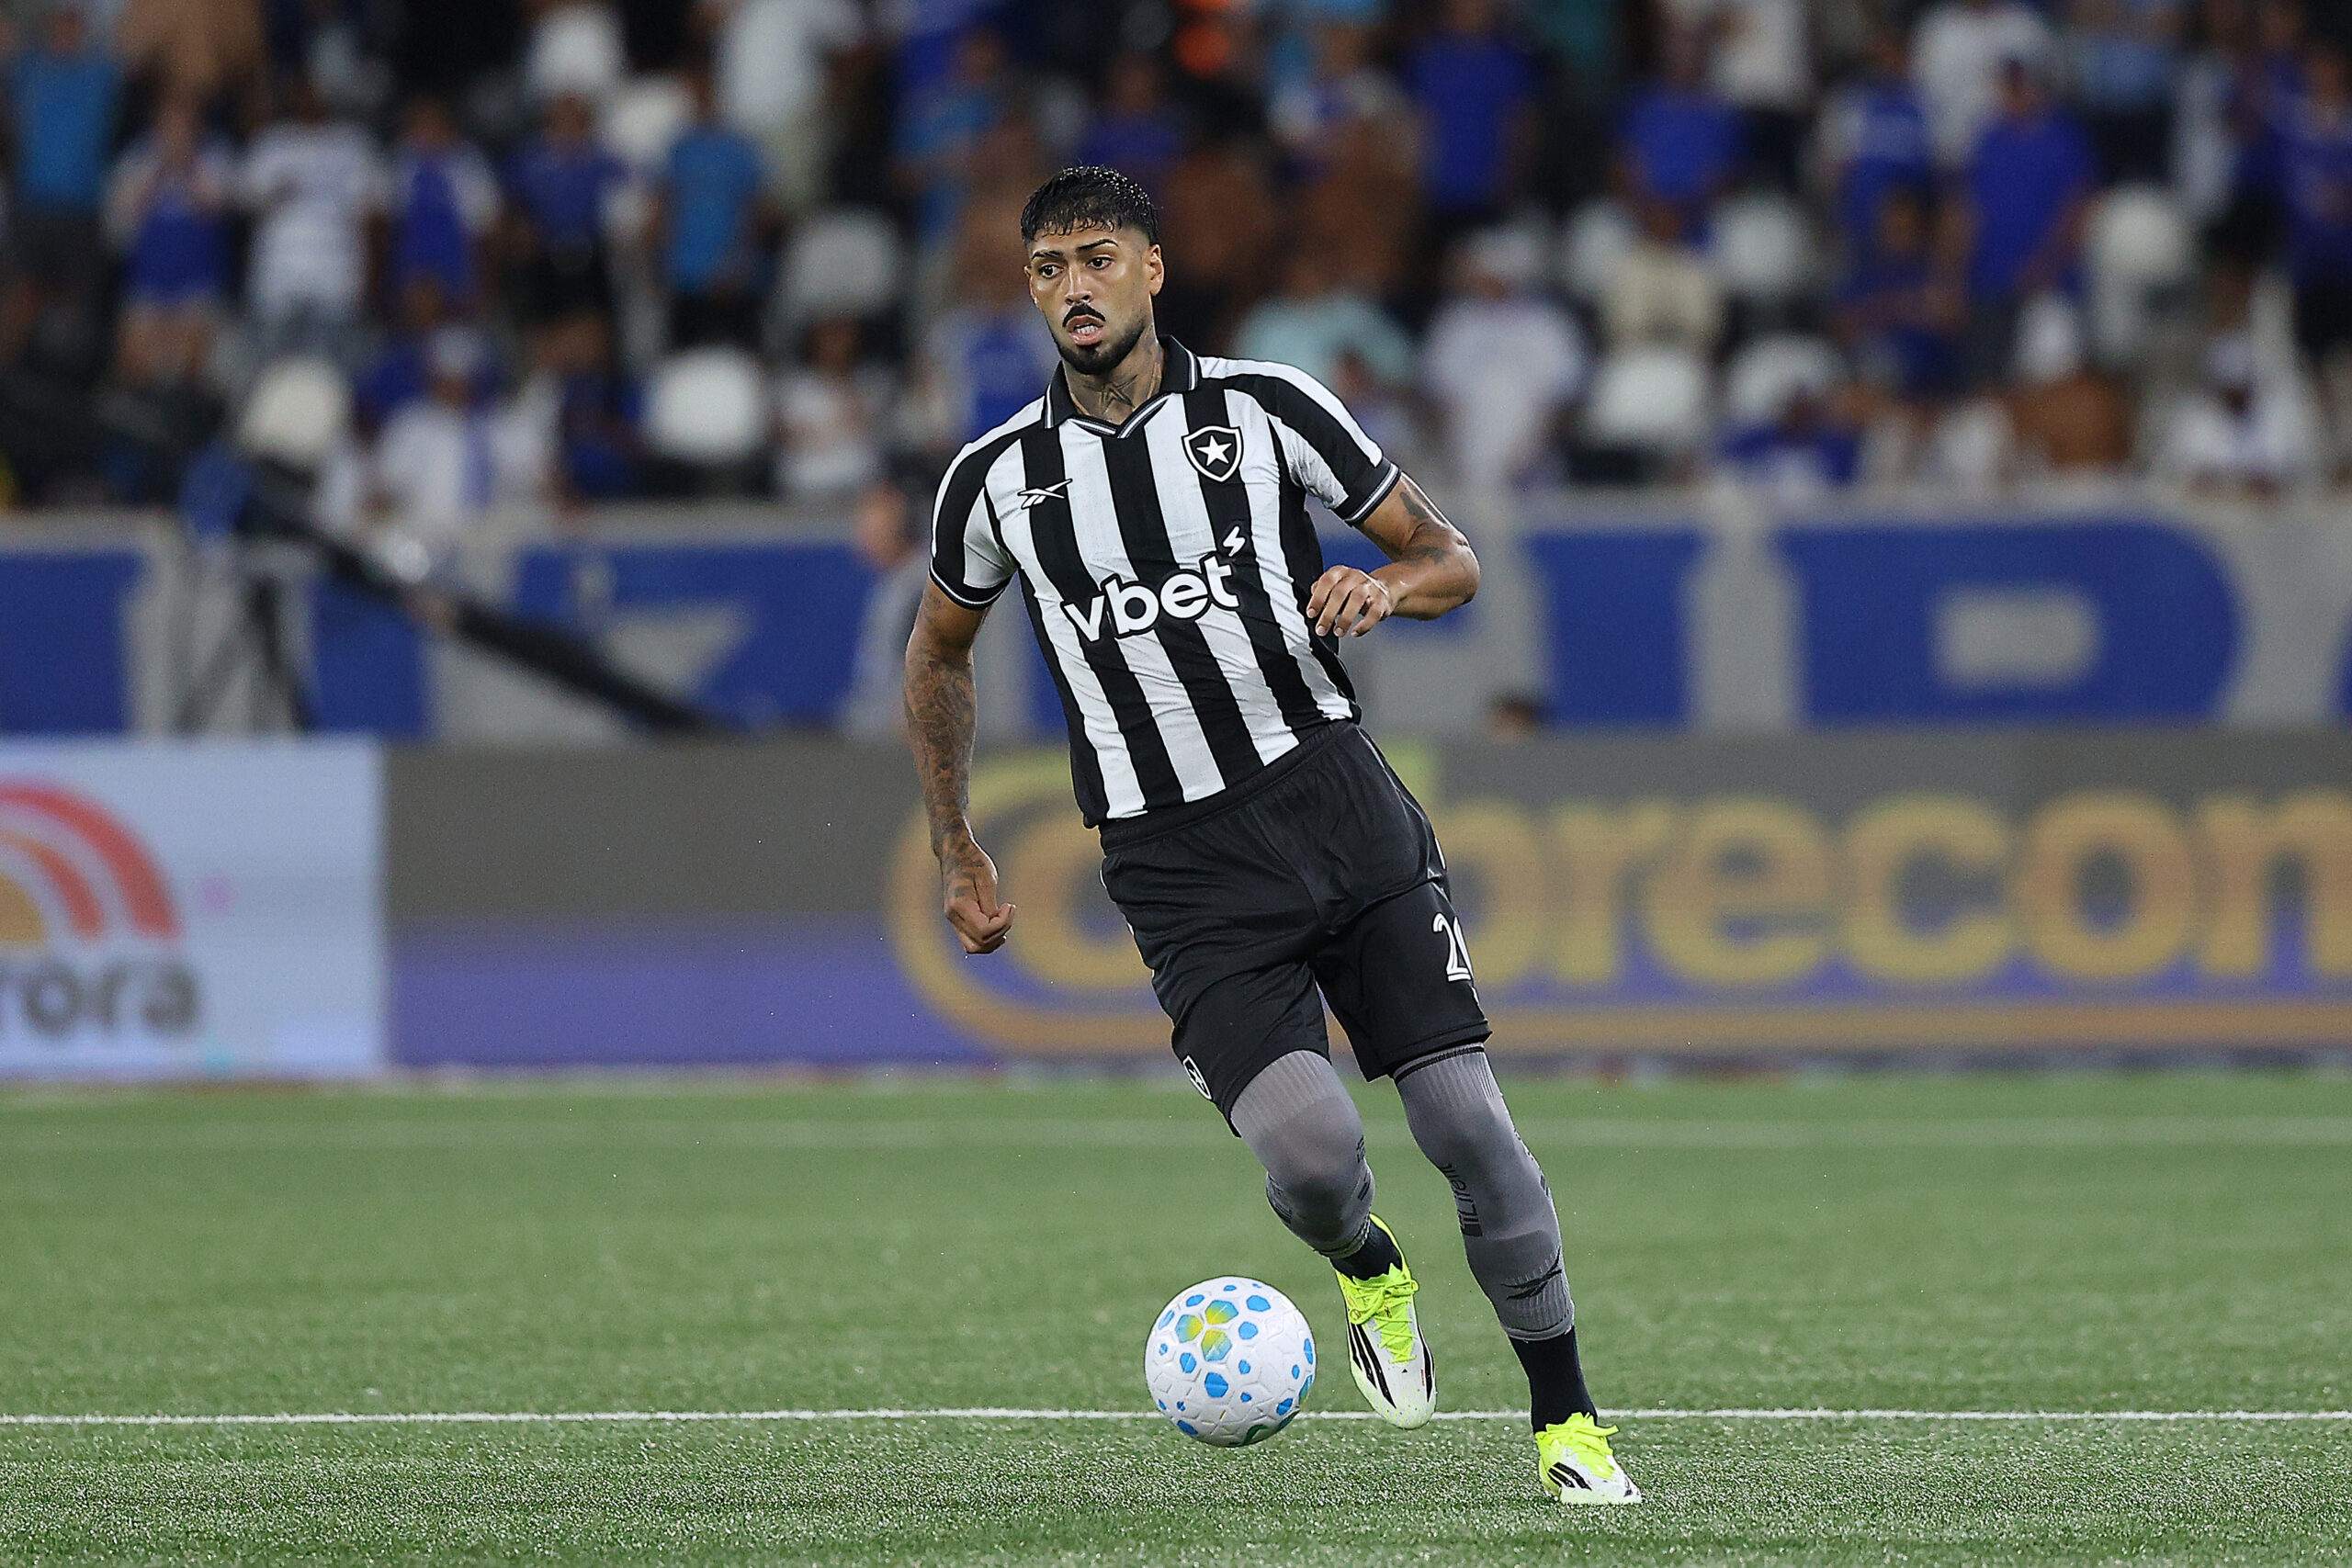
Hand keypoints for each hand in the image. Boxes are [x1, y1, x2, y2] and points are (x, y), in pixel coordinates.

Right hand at [940, 836, 1014, 953]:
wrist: (956, 854)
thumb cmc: (974, 863)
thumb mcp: (987, 880)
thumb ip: (990, 906)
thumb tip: (995, 925)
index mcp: (959, 905)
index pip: (984, 931)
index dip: (1002, 923)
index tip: (1009, 905)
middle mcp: (952, 916)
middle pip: (979, 943)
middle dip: (1000, 931)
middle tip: (1009, 910)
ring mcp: (953, 919)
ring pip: (973, 947)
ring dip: (993, 940)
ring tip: (1005, 922)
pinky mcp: (957, 919)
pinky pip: (971, 939)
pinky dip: (986, 939)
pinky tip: (998, 930)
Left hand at [1307, 566, 1394, 636]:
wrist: (1382, 589)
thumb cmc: (1352, 591)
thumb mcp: (1335, 587)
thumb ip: (1321, 594)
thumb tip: (1312, 607)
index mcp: (1340, 572)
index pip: (1326, 581)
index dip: (1317, 598)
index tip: (1311, 614)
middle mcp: (1355, 576)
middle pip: (1340, 593)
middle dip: (1328, 614)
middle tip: (1321, 629)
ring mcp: (1369, 587)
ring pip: (1356, 600)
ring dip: (1345, 619)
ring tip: (1338, 632)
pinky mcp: (1382, 600)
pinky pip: (1373, 612)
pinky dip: (1364, 625)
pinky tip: (1355, 632)